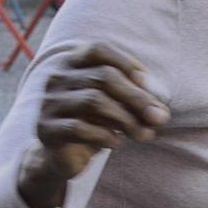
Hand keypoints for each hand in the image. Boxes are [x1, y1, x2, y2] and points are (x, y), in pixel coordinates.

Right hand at [21, 45, 169, 204]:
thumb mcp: (116, 106)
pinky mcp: (47, 129)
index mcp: (72, 63)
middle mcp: (57, 77)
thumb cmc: (94, 123)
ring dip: (127, 119)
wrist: (63, 156)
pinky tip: (118, 142)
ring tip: (144, 134)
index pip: (99, 50)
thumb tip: (160, 109)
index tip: (152, 88)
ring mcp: (50, 102)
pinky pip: (80, 128)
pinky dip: (105, 135)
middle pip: (102, 76)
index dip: (128, 64)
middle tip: (160, 118)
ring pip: (93, 100)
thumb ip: (135, 99)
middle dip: (137, 98)